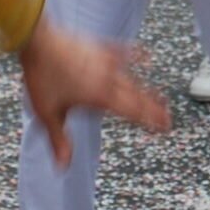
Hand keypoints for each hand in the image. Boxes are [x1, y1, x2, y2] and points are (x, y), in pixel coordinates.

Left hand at [18, 18, 170, 167]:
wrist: (40, 43)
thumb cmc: (42, 78)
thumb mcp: (47, 114)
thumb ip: (59, 140)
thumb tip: (63, 166)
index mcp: (99, 97)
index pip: (131, 112)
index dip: (149, 120)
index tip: (164, 127)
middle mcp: (109, 80)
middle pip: (137, 97)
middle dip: (154, 109)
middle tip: (168, 117)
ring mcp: (107, 62)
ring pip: (134, 79)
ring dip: (148, 89)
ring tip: (162, 96)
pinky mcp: (101, 48)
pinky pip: (124, 52)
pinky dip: (137, 55)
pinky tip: (148, 56)